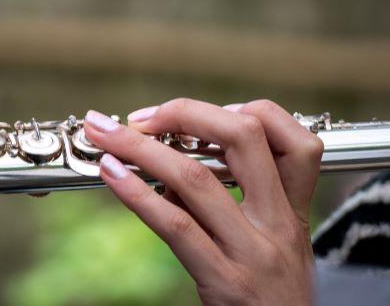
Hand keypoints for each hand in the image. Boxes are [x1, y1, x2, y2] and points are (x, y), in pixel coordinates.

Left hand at [84, 99, 322, 305]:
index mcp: (293, 212)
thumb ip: (233, 206)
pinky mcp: (225, 281)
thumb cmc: (270, 300)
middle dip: (183, 113)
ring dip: (140, 147)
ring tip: (104, 134)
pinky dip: (136, 193)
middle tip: (139, 117)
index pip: (293, 138)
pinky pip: (176, 225)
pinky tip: (111, 174)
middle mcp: (278, 225)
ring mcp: (253, 252)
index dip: (244, 112)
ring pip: (195, 177)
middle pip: (243, 137)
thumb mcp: (270, 247)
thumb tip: (168, 170)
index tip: (194, 117)